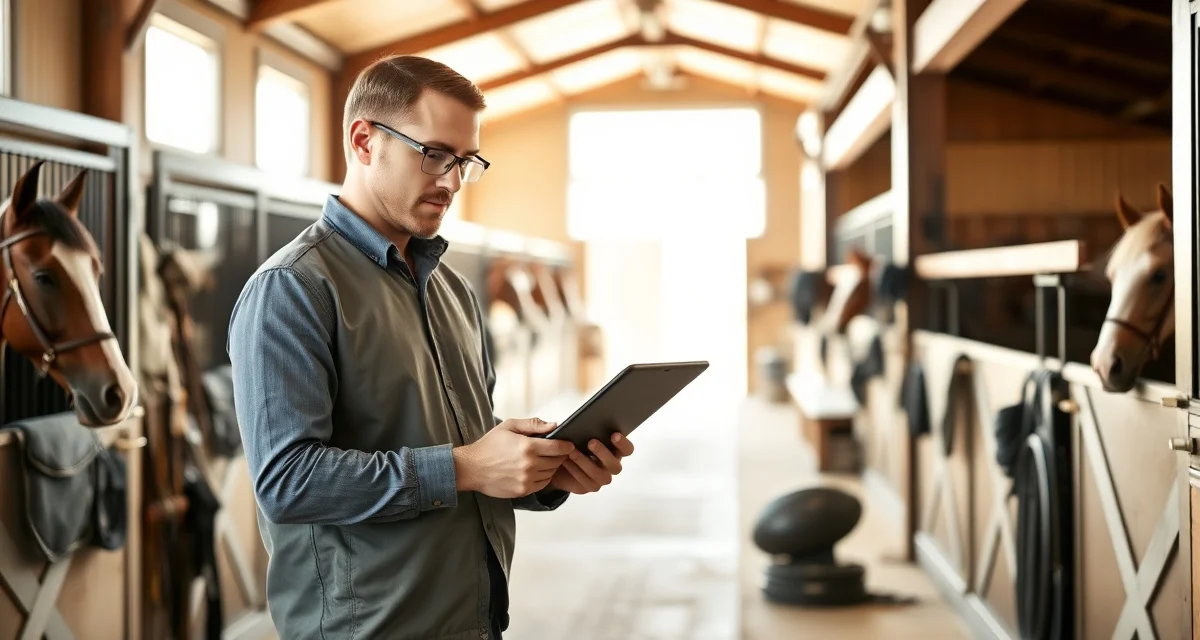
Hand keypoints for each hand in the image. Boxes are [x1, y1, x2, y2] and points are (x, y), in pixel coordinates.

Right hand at [453, 418, 573, 497]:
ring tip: (544, 460)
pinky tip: (536, 470)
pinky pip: (543, 484)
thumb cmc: (490, 445)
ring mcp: (527, 479)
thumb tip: (554, 425)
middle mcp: (530, 465)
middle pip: (557, 461)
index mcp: (528, 447)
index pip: (559, 447)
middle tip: (555, 451)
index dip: (566, 445)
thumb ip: (533, 424)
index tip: (568, 444)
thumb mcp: (509, 426)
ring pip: (551, 473)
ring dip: (552, 466)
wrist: (472, 468)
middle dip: (559, 455)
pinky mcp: (523, 491)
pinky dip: (544, 477)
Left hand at [549, 432, 635, 494]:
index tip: (614, 434)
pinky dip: (576, 472)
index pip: (627, 449)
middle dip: (604, 453)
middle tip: (591, 442)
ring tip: (572, 452)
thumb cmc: (567, 441)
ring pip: (602, 476)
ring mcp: (601, 477)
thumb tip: (558, 424)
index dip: (623, 443)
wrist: (554, 461)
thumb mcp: (566, 430)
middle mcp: (611, 465)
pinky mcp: (589, 486)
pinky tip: (566, 461)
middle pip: (616, 465)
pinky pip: (587, 483)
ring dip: (587, 463)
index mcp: (614, 449)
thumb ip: (564, 425)